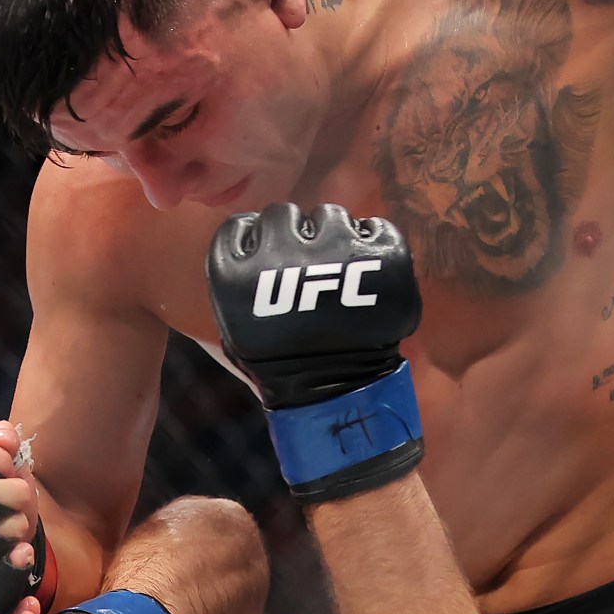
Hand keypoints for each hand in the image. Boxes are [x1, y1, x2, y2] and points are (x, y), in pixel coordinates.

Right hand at [206, 203, 420, 409]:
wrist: (337, 398)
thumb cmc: (279, 368)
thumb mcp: (233, 332)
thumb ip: (237, 284)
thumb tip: (242, 243)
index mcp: (236, 272)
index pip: (240, 227)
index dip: (255, 241)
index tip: (269, 261)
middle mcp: (282, 252)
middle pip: (283, 214)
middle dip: (294, 236)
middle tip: (308, 268)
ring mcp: (335, 249)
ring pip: (331, 215)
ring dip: (334, 237)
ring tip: (341, 272)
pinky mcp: (380, 256)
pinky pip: (378, 228)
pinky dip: (376, 243)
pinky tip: (370, 271)